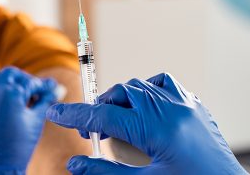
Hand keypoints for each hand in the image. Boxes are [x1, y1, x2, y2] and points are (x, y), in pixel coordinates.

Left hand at [0, 67, 56, 173]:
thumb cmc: (18, 146)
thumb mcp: (35, 121)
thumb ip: (44, 102)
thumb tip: (54, 90)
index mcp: (11, 92)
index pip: (30, 82)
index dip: (41, 85)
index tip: (47, 88)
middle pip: (10, 74)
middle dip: (22, 80)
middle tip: (31, 90)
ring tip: (7, 90)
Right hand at [47, 73, 247, 174]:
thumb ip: (106, 171)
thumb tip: (75, 163)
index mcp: (156, 128)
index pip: (103, 116)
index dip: (75, 115)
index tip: (55, 113)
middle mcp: (171, 109)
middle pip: (120, 95)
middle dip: (100, 111)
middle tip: (93, 135)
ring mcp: (185, 104)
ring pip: (139, 86)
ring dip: (121, 100)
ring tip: (117, 124)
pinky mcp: (194, 105)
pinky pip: (164, 84)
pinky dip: (147, 91)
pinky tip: (144, 108)